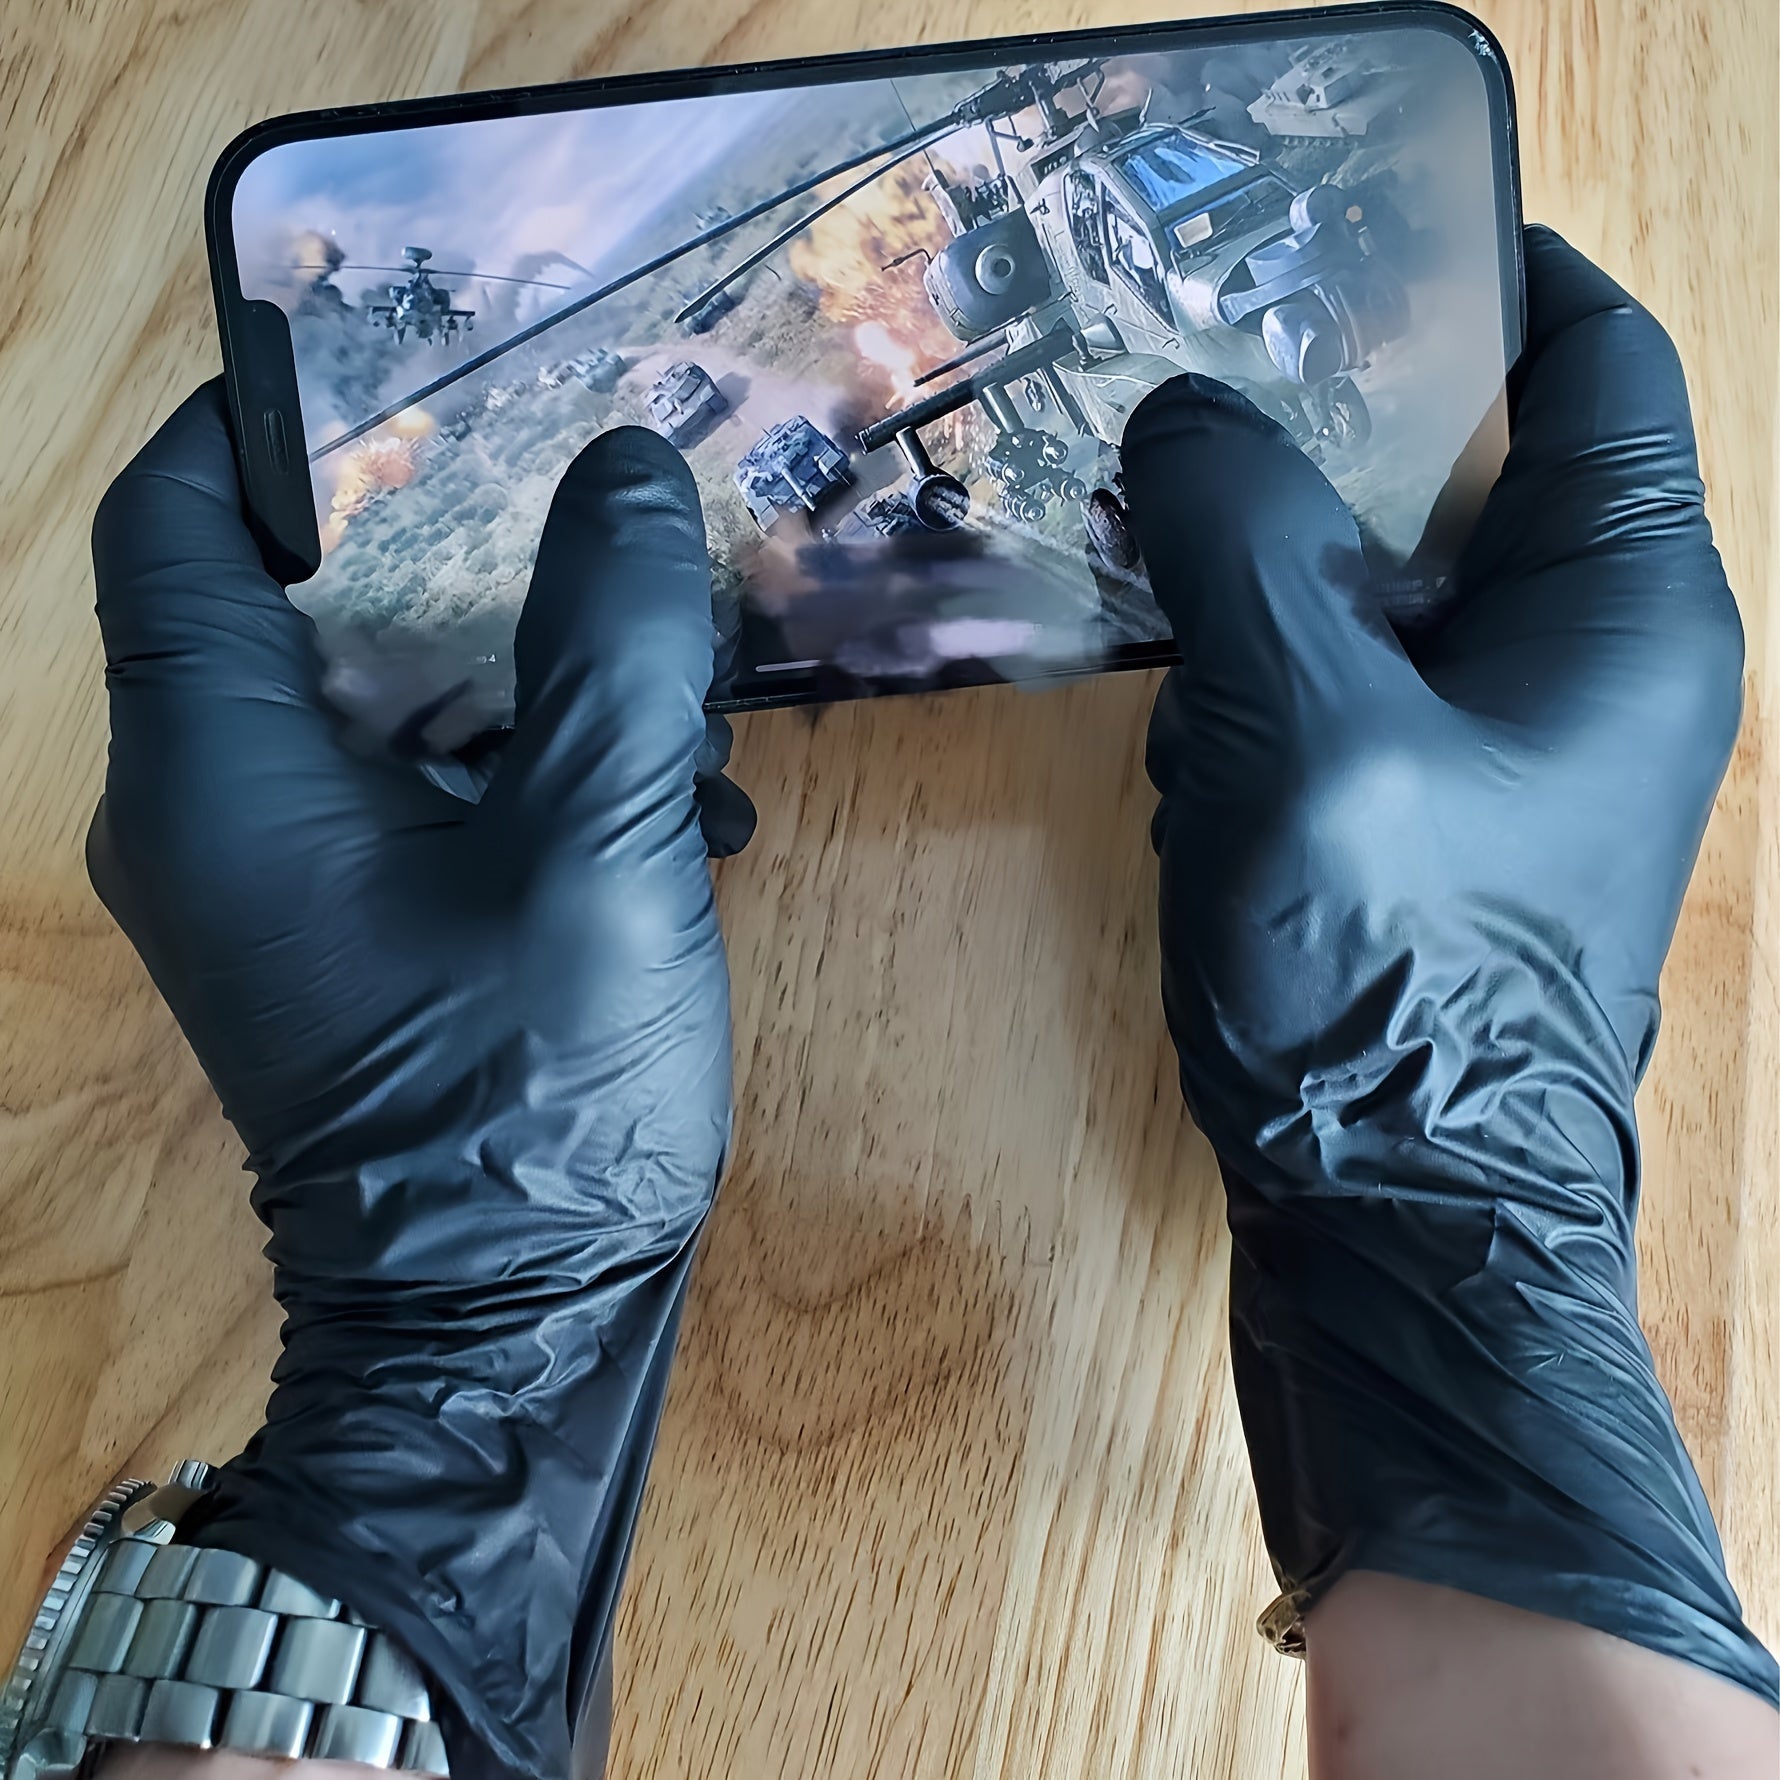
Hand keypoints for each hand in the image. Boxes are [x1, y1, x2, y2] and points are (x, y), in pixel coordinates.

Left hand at [87, 384, 752, 1778]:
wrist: (507, 1334)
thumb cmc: (528, 1101)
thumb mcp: (598, 851)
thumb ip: (612, 649)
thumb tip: (629, 466)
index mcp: (220, 774)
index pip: (177, 525)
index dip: (272, 420)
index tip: (419, 363)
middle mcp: (211, 813)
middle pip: (295, 600)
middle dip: (452, 537)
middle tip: (594, 487)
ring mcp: (278, 883)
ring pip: (380, 697)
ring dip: (522, 660)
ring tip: (677, 662)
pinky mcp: (349, 934)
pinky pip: (418, 789)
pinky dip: (526, 759)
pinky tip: (677, 793)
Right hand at [1120, 228, 1777, 1704]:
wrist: (1404, 1221)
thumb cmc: (1385, 970)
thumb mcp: (1299, 718)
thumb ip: (1238, 533)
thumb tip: (1181, 414)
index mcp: (1625, 601)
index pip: (1588, 354)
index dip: (1482, 266)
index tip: (1345, 227)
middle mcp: (1600, 659)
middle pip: (1482, 461)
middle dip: (1340, 416)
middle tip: (1197, 376)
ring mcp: (1523, 749)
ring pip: (1405, 580)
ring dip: (1285, 553)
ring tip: (1156, 523)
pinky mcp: (1448, 821)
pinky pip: (1364, 685)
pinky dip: (1276, 660)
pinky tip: (1182, 692)